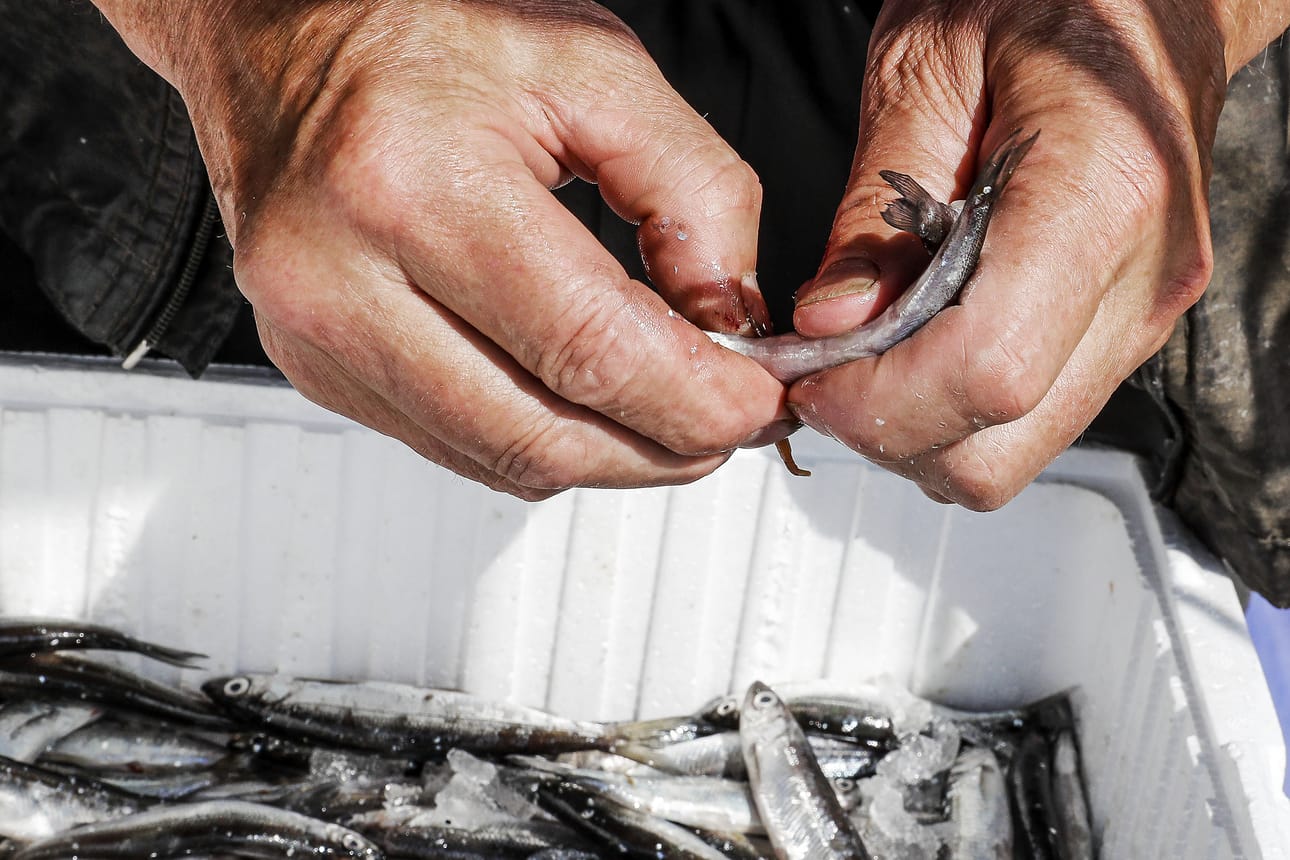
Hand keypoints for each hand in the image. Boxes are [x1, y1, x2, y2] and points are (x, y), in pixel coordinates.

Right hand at [95, 0, 785, 498]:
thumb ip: (693, 189)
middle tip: (726, 424)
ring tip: (665, 415)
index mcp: (412, 182)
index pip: (585, 346)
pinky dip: (538, 441)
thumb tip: (730, 318)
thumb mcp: (592, 67)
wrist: (283, 41)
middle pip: (542, 432)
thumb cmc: (424, 31)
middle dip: (663, 449)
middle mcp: (341, 275)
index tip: (756, 403)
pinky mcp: (316, 369)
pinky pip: (454, 448)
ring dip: (607, 457)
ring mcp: (316, 335)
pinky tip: (579, 401)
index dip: (693, 398)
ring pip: (500, 460)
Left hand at [789, 0, 1285, 508]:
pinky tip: (917, 343)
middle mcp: (1140, 277)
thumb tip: (829, 323)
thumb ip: (874, 209)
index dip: (877, 402)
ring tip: (866, 353)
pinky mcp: (1128, 328)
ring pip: (1014, 452)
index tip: (810, 378)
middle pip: (999, 449)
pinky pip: (1031, 415)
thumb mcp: (926, 67)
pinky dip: (956, 405)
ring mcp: (1142, 314)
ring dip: (919, 427)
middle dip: (887, 431)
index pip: (985, 373)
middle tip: (822, 372)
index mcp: (1099, 193)